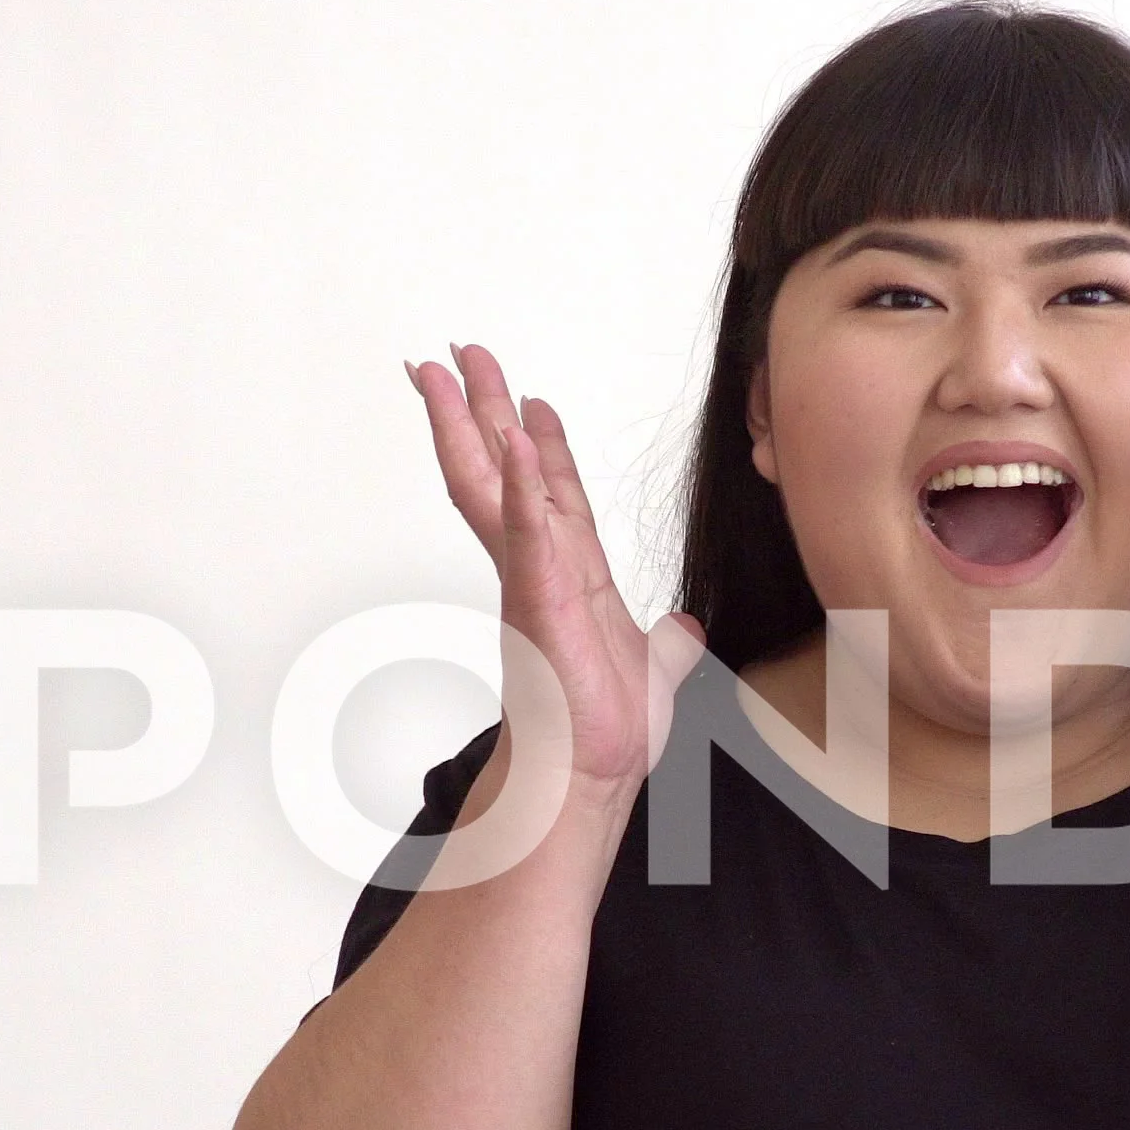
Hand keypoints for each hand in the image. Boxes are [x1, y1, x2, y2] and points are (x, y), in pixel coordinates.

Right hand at [411, 344, 706, 802]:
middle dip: (477, 409)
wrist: (590, 774)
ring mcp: (529, 578)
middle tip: (455, 355)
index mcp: (569, 574)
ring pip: (488, 484)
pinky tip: (509, 438)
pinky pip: (527, 530)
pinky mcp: (537, 598)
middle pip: (499, 469)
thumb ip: (669, 643)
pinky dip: (519, 483)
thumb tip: (686, 629)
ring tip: (443, 372)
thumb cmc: (607, 730)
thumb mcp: (659, 669)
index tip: (527, 399)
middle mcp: (539, 567)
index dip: (539, 445)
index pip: (551, 493)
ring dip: (468, 423)